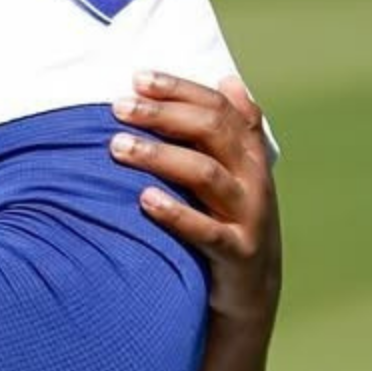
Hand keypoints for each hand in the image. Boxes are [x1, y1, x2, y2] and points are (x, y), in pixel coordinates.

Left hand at [109, 71, 281, 324]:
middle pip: (212, 132)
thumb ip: (234, 128)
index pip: (218, 108)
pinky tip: (144, 199)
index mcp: (249, 154)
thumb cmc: (231, 220)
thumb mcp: (237, 173)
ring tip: (118, 147)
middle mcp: (253, 178)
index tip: (138, 79)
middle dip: (164, 114)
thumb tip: (230, 80)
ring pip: (206, 174)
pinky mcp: (237, 252)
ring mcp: (248, 215)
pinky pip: (207, 231)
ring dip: (160, 156)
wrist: (252, 291)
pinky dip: (176, 214)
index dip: (180, 89)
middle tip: (118, 107)